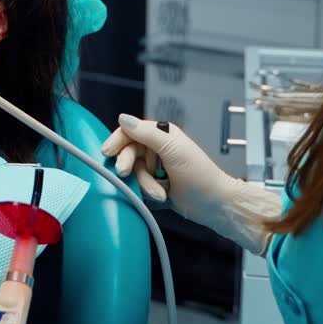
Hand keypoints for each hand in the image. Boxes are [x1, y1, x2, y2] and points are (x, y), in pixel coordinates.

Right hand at [102, 114, 280, 254]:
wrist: (215, 205)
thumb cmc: (200, 174)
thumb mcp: (173, 150)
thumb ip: (146, 134)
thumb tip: (122, 117)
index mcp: (162, 134)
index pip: (130, 132)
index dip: (117, 141)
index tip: (107, 152)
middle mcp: (157, 149)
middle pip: (128, 154)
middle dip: (129, 166)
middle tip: (124, 173)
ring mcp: (155, 168)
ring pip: (134, 173)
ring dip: (145, 184)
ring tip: (160, 193)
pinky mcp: (155, 186)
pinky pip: (139, 187)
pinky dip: (148, 193)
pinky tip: (162, 196)